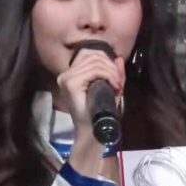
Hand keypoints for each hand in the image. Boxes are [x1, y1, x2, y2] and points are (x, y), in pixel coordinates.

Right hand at [57, 49, 124, 176]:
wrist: (93, 132)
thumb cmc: (101, 112)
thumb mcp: (110, 88)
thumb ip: (114, 73)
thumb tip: (119, 58)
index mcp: (71, 74)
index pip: (88, 53)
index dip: (106, 59)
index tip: (116, 75)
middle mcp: (66, 74)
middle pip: (93, 55)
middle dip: (111, 66)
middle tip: (119, 82)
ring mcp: (67, 78)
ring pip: (95, 62)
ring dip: (112, 72)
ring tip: (117, 86)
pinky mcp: (71, 83)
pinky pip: (94, 70)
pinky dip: (108, 76)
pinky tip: (114, 87)